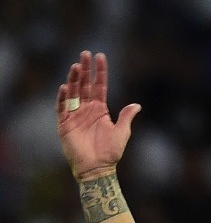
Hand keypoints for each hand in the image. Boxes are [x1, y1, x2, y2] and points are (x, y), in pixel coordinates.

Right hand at [56, 51, 140, 180]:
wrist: (97, 168)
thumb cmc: (110, 152)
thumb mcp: (122, 132)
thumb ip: (126, 117)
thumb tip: (137, 105)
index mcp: (100, 109)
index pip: (99, 86)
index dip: (100, 72)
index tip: (100, 56)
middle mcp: (86, 109)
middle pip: (84, 85)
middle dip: (84, 69)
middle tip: (85, 53)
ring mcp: (75, 116)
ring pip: (73, 93)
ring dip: (73, 79)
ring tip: (76, 66)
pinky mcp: (65, 124)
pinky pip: (62, 108)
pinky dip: (63, 98)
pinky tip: (65, 87)